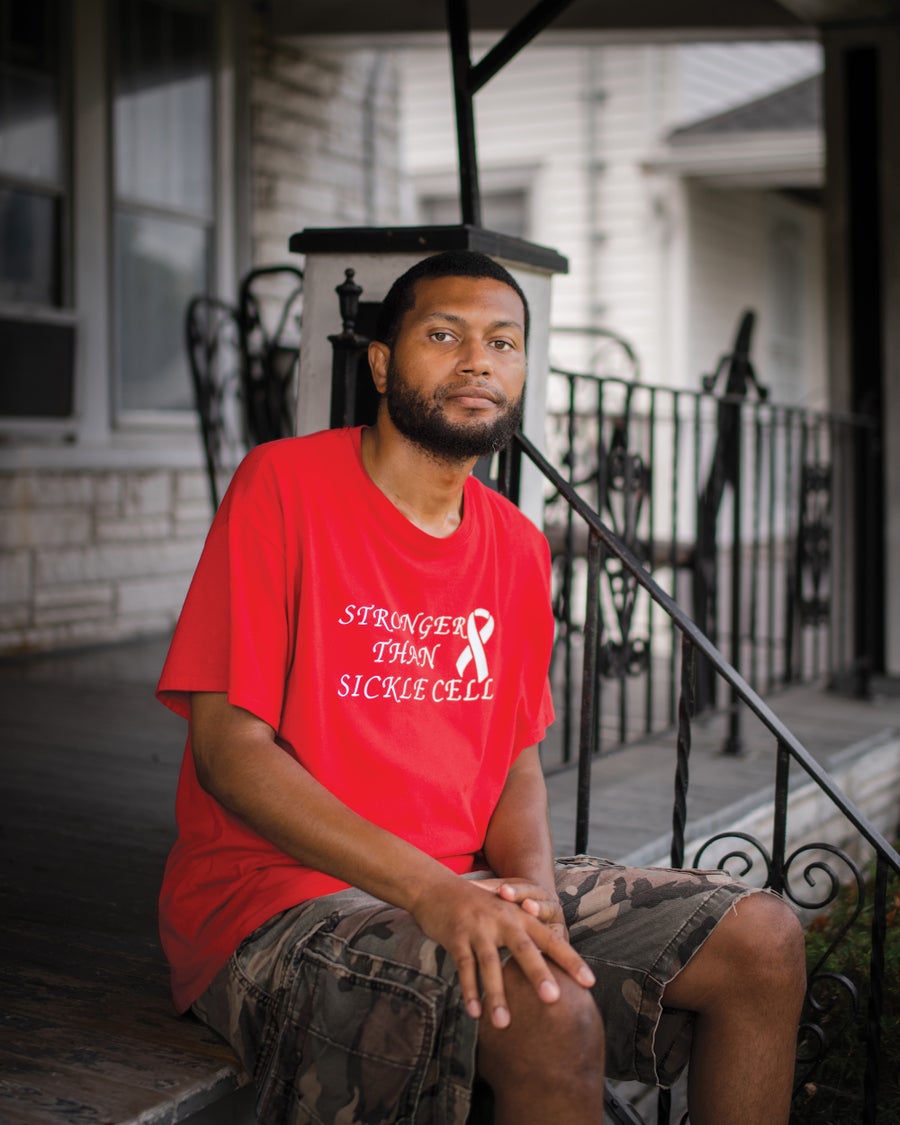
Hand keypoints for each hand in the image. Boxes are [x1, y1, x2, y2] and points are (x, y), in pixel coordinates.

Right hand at [409, 876, 594, 1029]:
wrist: (436, 887)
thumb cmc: (476, 908)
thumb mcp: (503, 915)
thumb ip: (523, 938)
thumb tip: (549, 974)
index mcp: (518, 916)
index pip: (549, 939)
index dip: (570, 960)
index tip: (590, 983)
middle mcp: (502, 919)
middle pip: (524, 949)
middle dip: (539, 974)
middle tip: (554, 999)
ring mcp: (478, 927)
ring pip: (490, 964)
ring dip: (497, 995)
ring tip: (505, 1024)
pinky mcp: (456, 936)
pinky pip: (464, 966)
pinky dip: (469, 990)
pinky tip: (475, 1013)